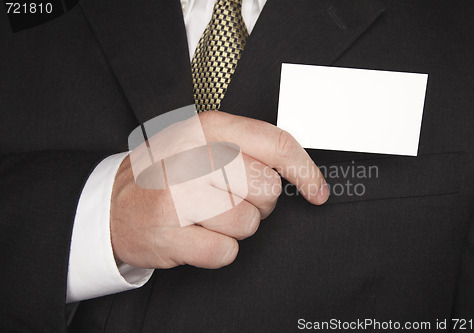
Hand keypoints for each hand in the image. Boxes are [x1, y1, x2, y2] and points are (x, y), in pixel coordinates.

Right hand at [110, 111, 328, 268]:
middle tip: (228, 198)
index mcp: (207, 128)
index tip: (316, 191)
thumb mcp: (202, 143)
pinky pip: (226, 252)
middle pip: (267, 189)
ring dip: (233, 227)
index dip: (305, 171)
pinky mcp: (170, 234)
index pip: (275, 144)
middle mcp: (192, 156)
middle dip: (257, 203)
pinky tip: (193, 234)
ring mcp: (178, 196)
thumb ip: (247, 148)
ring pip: (248, 224)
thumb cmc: (167, 173)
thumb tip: (302, 172)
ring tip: (204, 215)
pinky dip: (216, 250)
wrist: (116, 204)